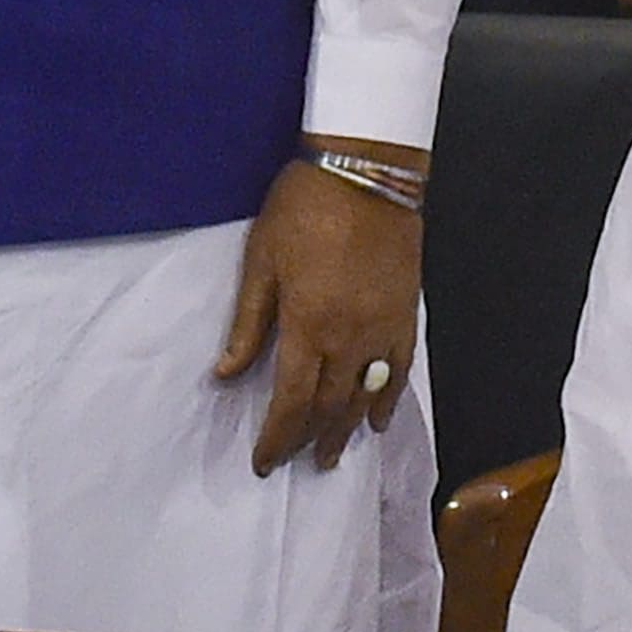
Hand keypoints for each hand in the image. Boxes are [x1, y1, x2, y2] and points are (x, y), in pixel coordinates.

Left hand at [214, 141, 424, 474]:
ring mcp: (383, 327)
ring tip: (331, 454)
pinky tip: (379, 418)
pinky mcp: (406, 312)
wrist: (368, 170)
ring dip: (347, 429)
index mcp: (308, 326)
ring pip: (366, 395)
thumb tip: (225, 374)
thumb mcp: (261, 260)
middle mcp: (350, 337)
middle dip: (308, 439)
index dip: (277, 437)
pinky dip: (390, 398)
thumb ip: (248, 323)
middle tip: (294, 461)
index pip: (291, 401)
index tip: (263, 461)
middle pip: (330, 406)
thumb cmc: (304, 209)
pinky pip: (401, 368)